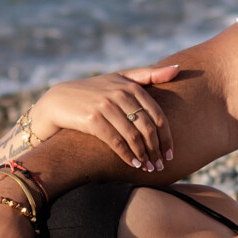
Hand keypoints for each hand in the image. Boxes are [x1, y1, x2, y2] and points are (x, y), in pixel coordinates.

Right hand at [29, 66, 180, 172]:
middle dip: (156, 149)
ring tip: (149, 168)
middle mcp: (119, 93)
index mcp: (130, 85)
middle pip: (147, 127)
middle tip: (161, 165)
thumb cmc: (94, 91)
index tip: (170, 154)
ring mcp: (106, 105)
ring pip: (133, 135)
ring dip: (144, 155)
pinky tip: (134, 164)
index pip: (157, 115)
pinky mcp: (93, 119)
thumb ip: (148, 75)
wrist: (58, 101)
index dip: (166, 137)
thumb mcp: (120, 78)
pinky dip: (128, 155)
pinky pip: (116, 141)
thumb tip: (178, 69)